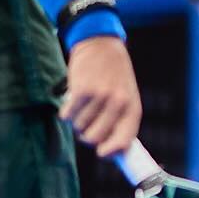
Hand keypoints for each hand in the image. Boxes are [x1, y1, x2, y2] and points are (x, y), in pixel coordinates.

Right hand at [61, 36, 141, 157]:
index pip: (124, 140)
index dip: (111, 152)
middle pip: (95, 138)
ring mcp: (100, 96)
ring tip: (82, 106)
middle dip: (86, 136)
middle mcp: (118, 103)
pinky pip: (67, 116)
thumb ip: (120, 121)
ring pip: (79, 127)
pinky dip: (66, 112)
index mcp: (132, 108)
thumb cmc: (113, 76)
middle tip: (84, 127)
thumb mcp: (125, 97)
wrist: (100, 44)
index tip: (101, 153)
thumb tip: (111, 153)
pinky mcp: (81, 90)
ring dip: (76, 121)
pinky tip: (72, 102)